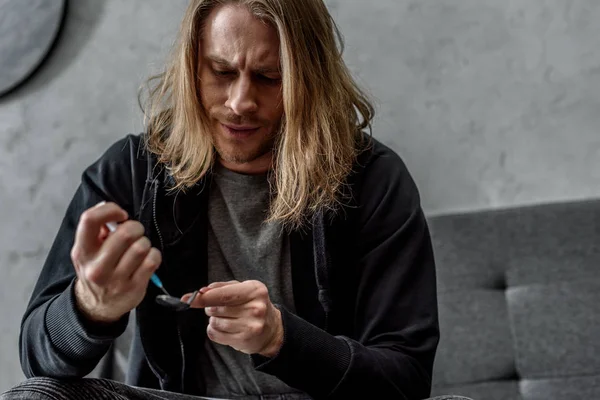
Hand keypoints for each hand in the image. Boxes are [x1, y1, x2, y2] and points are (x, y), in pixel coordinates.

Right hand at [71, 201, 161, 323]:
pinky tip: (146, 259)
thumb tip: (111, 210)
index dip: (110, 209)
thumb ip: (97, 229)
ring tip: (139, 248)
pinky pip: (152, 260)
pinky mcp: (134, 287)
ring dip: (144, 242)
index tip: (121, 214)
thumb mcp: (88, 250)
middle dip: (135, 227)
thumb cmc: (97, 269)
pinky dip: (153, 255)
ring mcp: (116, 279)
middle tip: (134, 233)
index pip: (90, 219)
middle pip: (125, 233)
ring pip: (141, 246)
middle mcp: (97, 267)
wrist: (97, 306)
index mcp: (83, 252)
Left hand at [181, 280, 283, 356]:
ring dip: (214, 320)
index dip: (203, 297)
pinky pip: (216, 335)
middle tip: (221, 308)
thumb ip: (221, 288)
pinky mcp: (244, 340)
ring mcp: (251, 325)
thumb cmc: (253, 305)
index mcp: (255, 290)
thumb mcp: (242, 289)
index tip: (187, 298)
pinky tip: (225, 329)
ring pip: (215, 322)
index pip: (223, 294)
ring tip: (226, 319)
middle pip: (216, 308)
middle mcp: (255, 307)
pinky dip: (215, 331)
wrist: (271, 330)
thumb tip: (201, 291)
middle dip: (211, 308)